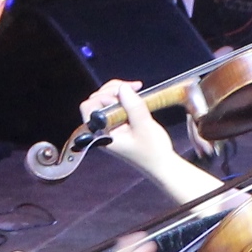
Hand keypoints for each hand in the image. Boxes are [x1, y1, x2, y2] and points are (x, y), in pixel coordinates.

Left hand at [82, 82, 217, 203]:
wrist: (162, 164)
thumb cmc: (152, 152)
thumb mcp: (144, 127)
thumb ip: (133, 107)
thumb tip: (123, 88)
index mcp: (101, 134)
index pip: (89, 107)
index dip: (104, 97)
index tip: (122, 97)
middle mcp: (102, 129)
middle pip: (96, 99)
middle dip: (114, 90)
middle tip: (133, 88)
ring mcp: (110, 124)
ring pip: (106, 98)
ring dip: (120, 90)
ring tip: (136, 88)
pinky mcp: (119, 121)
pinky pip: (116, 102)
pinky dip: (125, 95)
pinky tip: (136, 92)